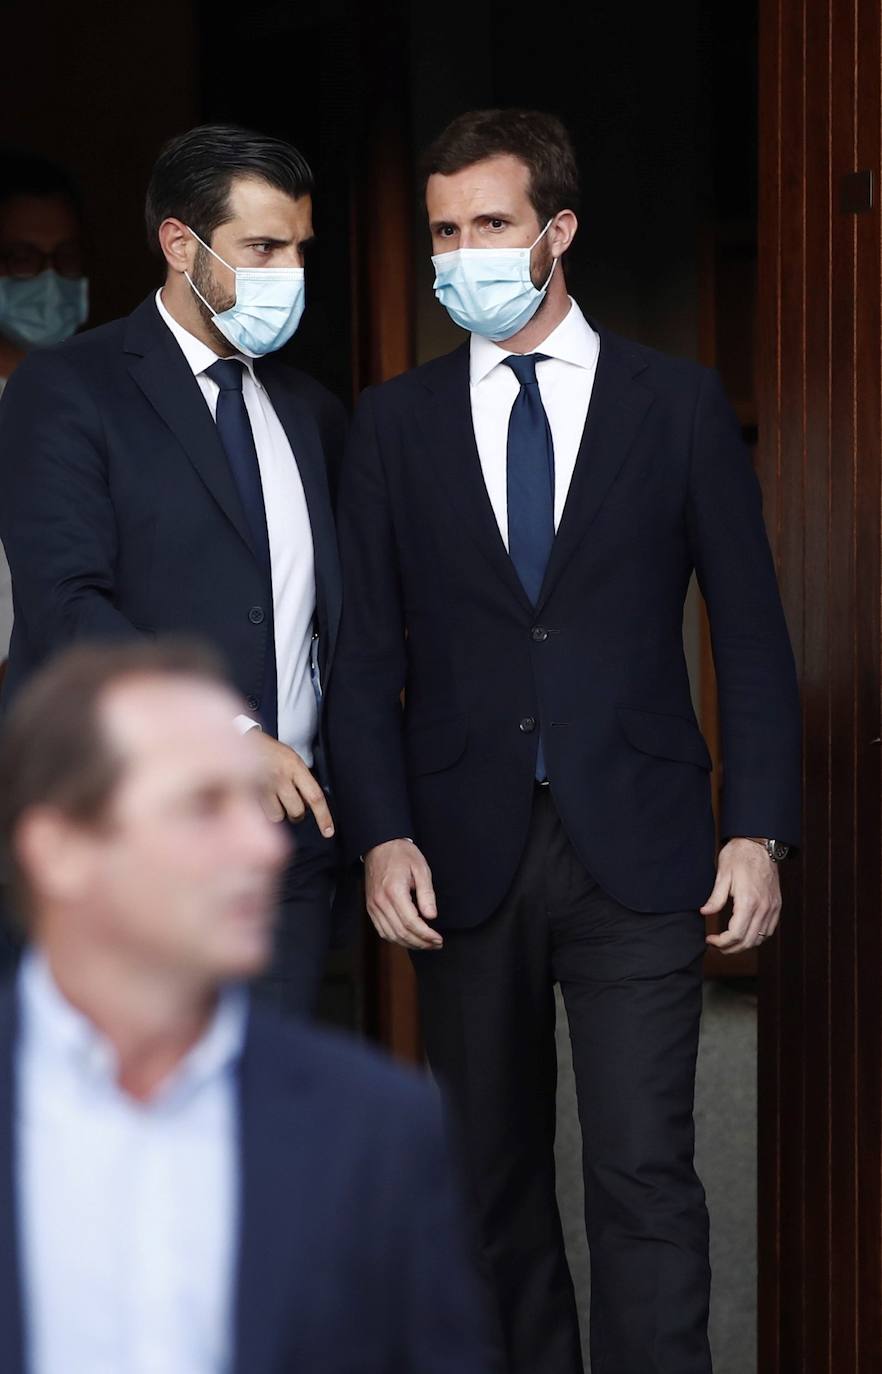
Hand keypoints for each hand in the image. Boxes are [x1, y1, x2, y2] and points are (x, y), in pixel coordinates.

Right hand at [248, 731, 334, 836]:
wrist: (241, 741)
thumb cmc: (268, 751)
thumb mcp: (291, 758)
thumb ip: (301, 779)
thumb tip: (309, 803)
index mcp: (295, 766)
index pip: (315, 797)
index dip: (324, 817)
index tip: (328, 831)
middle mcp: (281, 777)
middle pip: (297, 811)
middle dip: (296, 814)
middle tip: (290, 803)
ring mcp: (263, 786)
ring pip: (278, 816)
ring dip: (278, 812)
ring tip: (273, 799)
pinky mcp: (249, 793)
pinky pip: (261, 813)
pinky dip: (263, 810)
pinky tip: (260, 798)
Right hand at [364, 839, 441, 949]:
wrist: (379, 845)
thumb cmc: (402, 855)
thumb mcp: (421, 869)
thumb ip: (426, 893)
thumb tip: (431, 916)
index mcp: (394, 892)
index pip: (411, 922)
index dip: (426, 935)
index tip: (439, 939)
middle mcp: (380, 902)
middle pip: (401, 932)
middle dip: (420, 943)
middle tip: (436, 944)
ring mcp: (373, 906)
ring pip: (390, 935)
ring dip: (409, 944)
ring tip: (425, 944)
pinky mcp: (370, 908)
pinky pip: (381, 930)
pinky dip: (395, 939)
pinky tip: (408, 939)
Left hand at [701, 838, 781, 952]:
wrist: (760, 844)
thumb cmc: (740, 855)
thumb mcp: (723, 874)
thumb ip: (715, 897)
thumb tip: (704, 913)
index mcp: (748, 901)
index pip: (735, 934)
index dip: (721, 942)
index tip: (710, 939)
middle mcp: (763, 907)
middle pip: (748, 941)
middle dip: (730, 948)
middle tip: (717, 945)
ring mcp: (772, 907)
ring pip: (760, 938)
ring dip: (744, 945)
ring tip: (729, 943)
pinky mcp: (776, 905)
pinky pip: (769, 930)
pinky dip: (757, 937)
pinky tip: (745, 935)